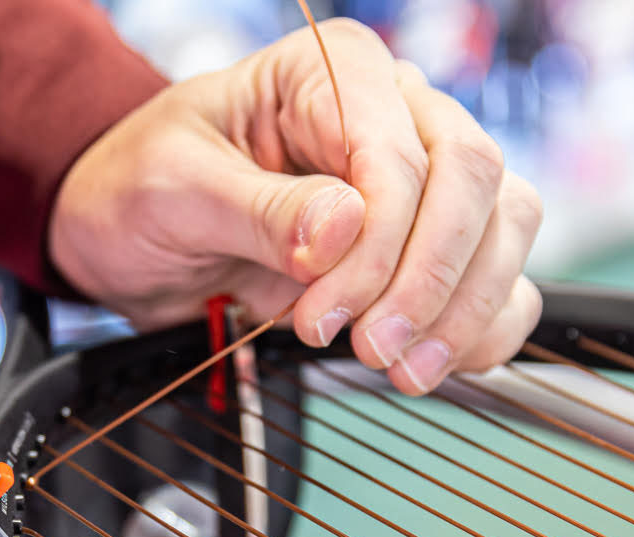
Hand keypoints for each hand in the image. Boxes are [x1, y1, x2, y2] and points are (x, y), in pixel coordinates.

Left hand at [49, 19, 542, 394]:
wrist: (129, 233)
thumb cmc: (141, 187)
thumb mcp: (175, 190)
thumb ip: (262, 209)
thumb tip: (346, 229)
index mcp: (331, 73)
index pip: (402, 154)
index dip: (380, 245)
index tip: (320, 314)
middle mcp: (394, 113)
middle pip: (475, 183)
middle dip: (430, 280)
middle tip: (370, 348)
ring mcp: (421, 178)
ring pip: (504, 228)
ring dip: (464, 310)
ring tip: (400, 367)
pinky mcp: (425, 242)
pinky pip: (497, 277)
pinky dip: (481, 326)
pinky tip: (432, 359)